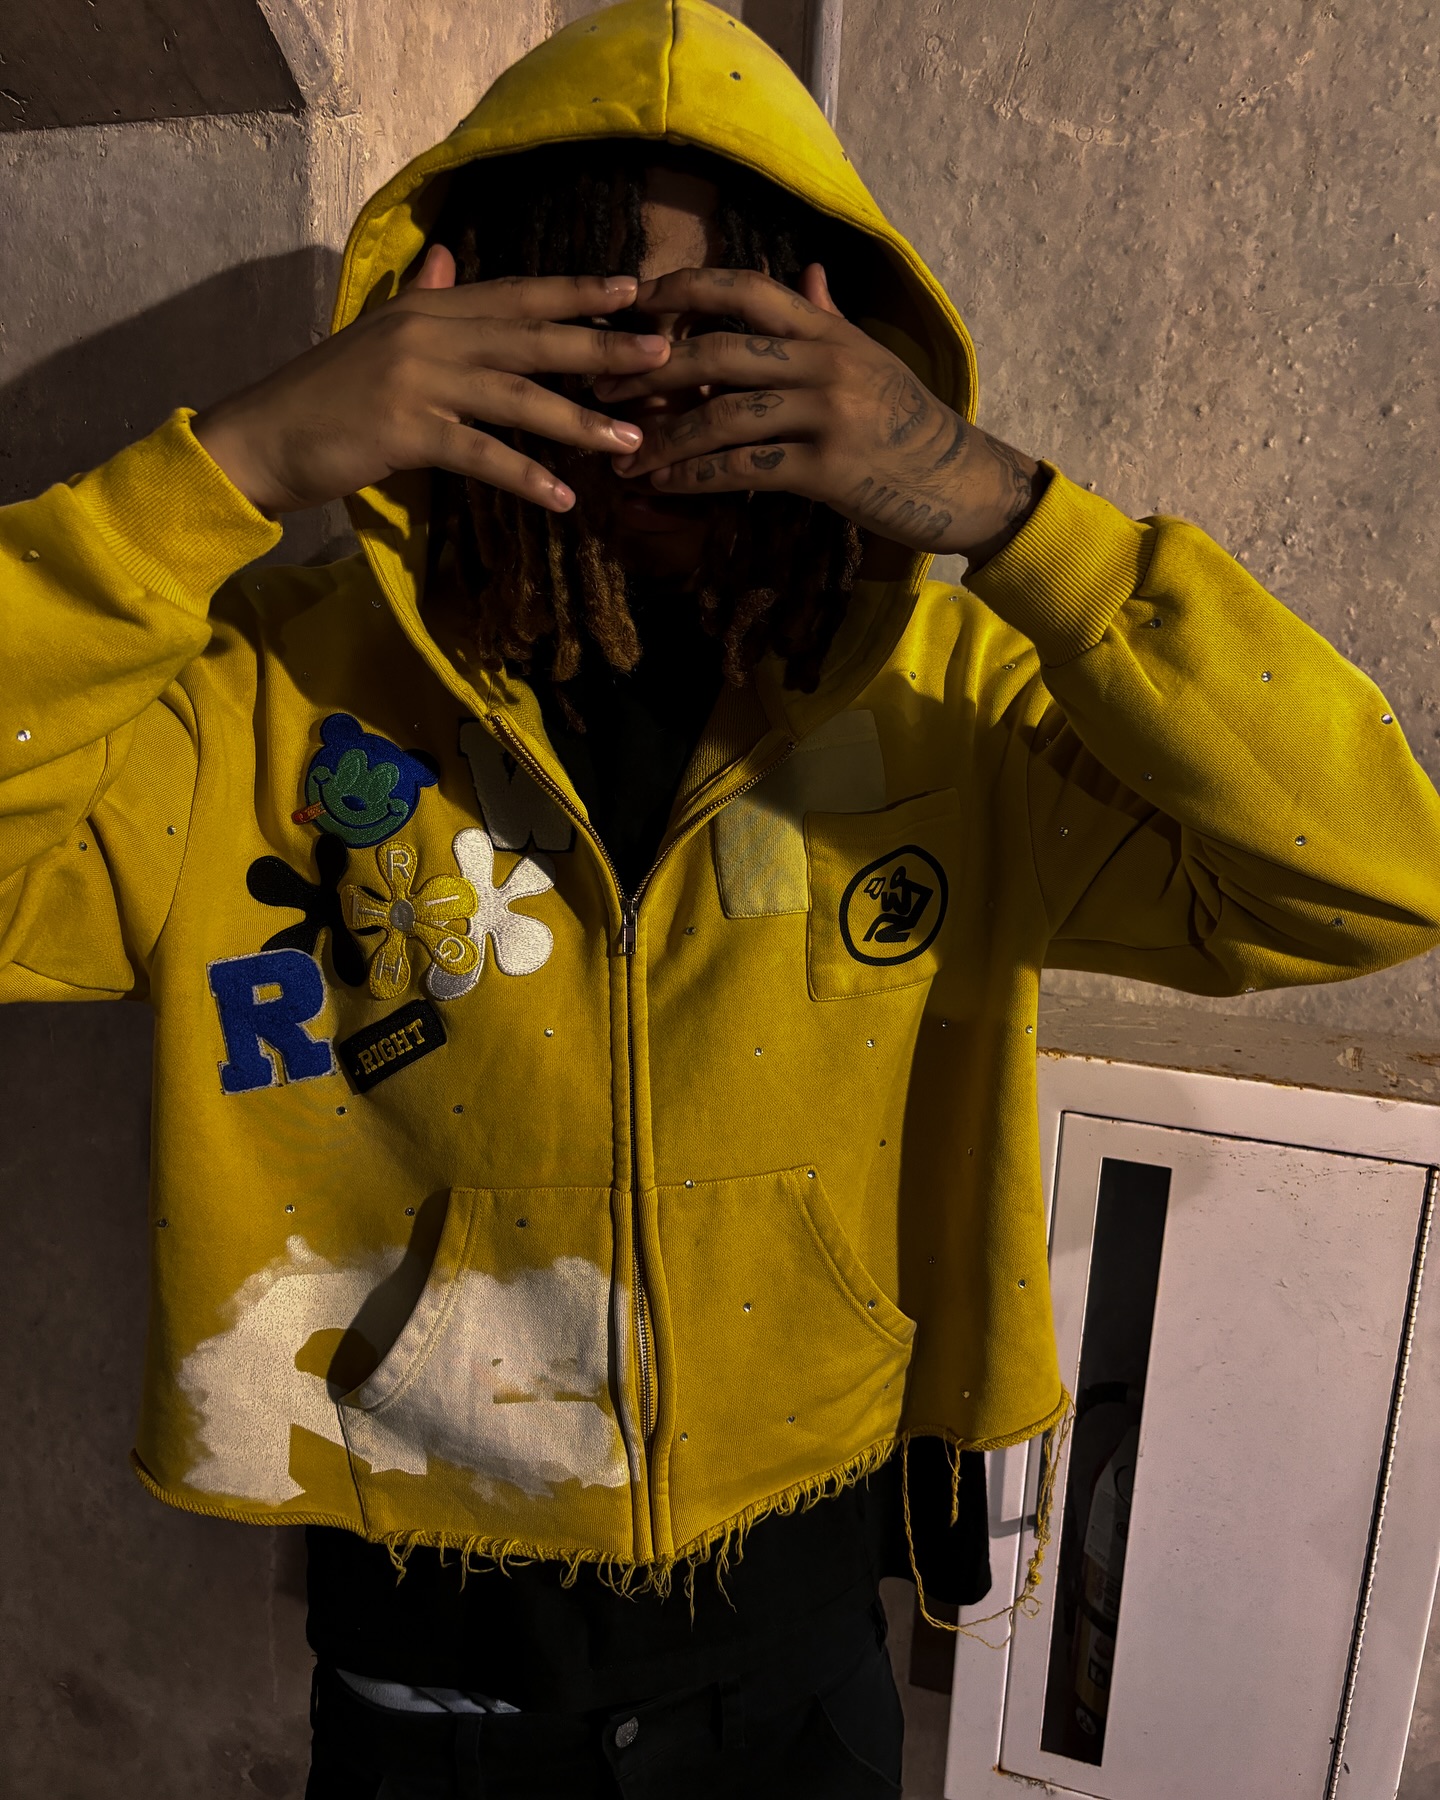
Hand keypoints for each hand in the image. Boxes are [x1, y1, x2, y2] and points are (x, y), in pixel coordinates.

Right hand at [192, 247, 671, 515]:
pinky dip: (524, 476)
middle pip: (530, 336)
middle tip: (662, 353)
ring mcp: (416, 381)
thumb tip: (447, 260)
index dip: (576, 292)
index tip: (633, 290)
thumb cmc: (323, 397)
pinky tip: (563, 497)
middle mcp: (427, 334)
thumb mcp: (376, 338)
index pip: (515, 295)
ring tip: (630, 440)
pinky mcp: (404, 431)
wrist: (260, 437)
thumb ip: (423, 302)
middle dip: (600, 345)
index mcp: (427, 310)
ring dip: (578, 420)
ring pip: (516, 397)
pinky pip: (480, 455)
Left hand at [595, 264, 1041, 562]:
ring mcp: (826, 413)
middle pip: (717, 351)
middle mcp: (824, 361)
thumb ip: (827, 316)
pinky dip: (696, 478)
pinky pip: (745, 468)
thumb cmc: (908, 422)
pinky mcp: (827, 467)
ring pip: (723, 415)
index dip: (683, 290)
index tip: (634, 303)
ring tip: (622, 458)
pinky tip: (663, 486)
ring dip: (663, 439)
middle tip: (602, 392)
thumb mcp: (870, 358)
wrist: (962, 479)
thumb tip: (806, 271)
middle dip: (651, 373)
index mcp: (826, 329)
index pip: (744, 287)